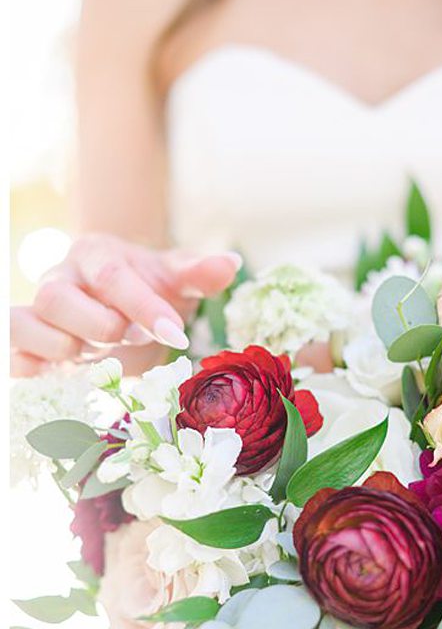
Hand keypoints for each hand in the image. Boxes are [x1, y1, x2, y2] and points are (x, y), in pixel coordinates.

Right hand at [9, 237, 238, 373]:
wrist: (120, 303)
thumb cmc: (150, 287)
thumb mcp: (177, 277)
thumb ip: (200, 272)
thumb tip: (231, 264)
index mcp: (95, 253)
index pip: (113, 275)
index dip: (144, 306)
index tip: (176, 333)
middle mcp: (57, 278)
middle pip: (57, 298)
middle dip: (101, 326)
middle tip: (132, 338)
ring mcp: (34, 311)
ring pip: (24, 324)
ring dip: (66, 347)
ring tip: (100, 354)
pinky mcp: (23, 344)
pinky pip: (11, 356)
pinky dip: (31, 369)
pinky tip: (65, 375)